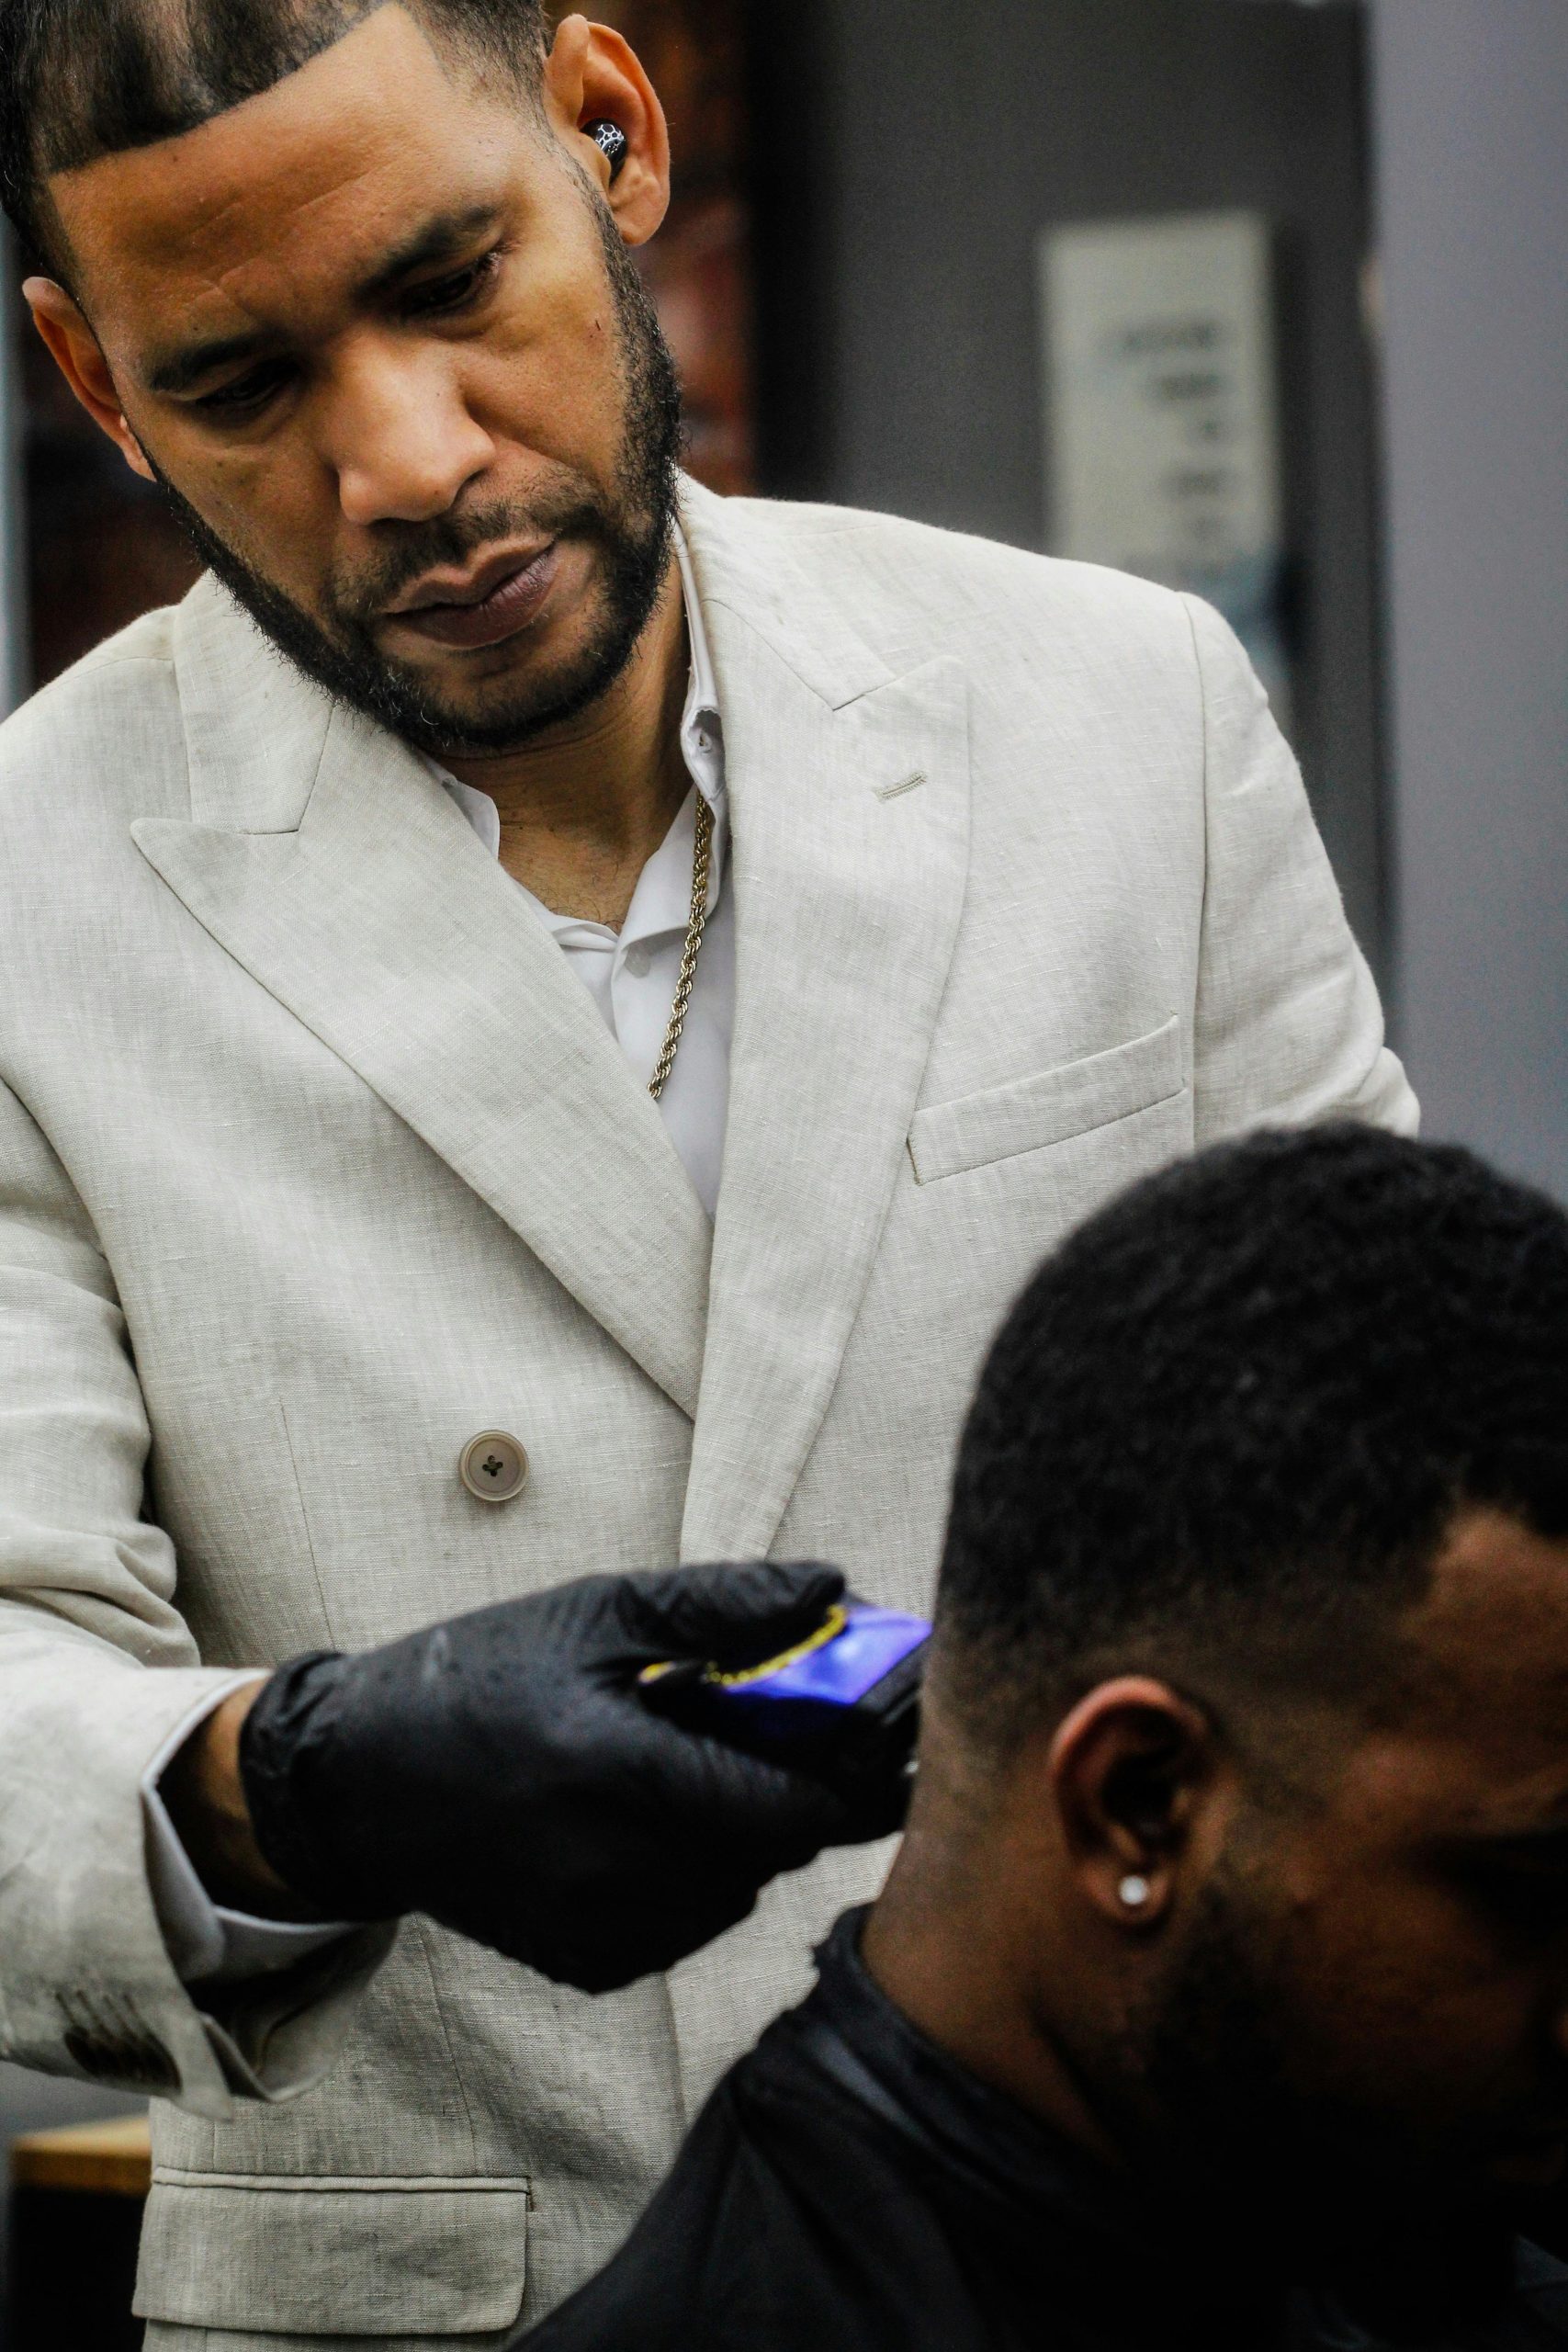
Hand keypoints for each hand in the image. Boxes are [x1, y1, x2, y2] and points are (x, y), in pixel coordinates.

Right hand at [236, 1562, 909, 1991]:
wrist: (363, 1780)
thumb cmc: (484, 1677)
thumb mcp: (600, 1612)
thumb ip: (726, 1605)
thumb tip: (837, 1589)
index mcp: (616, 1772)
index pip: (791, 1810)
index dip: (860, 1780)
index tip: (898, 1743)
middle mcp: (611, 1870)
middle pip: (776, 1851)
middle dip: (800, 1792)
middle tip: (789, 1734)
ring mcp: (598, 1930)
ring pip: (740, 1892)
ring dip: (748, 1835)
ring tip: (693, 1768)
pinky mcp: (588, 1967)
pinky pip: (690, 1925)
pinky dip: (696, 1876)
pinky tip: (647, 1821)